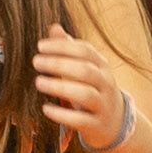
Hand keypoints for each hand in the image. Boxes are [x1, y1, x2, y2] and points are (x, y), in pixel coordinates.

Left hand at [32, 26, 141, 152]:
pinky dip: (63, 115)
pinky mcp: (97, 125)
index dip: (63, 46)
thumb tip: (54, 27)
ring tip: (38, 82)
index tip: (40, 46)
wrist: (115, 123)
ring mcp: (103, 105)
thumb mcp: (85, 68)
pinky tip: (46, 109)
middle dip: (59, 64)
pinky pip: (81, 120)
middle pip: (85, 70)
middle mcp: (106, 84)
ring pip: (85, 94)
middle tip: (36, 62)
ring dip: (60, 87)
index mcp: (102, 66)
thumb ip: (69, 49)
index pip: (85, 51)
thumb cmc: (93, 89)